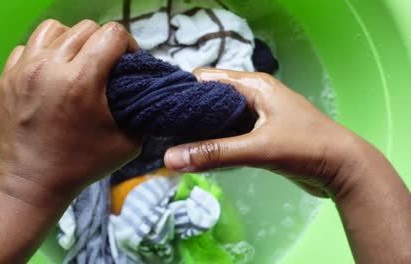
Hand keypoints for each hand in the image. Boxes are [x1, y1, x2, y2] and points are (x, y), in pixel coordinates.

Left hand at [0, 19, 140, 204]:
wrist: (34, 183)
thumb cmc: (83, 164)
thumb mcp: (129, 142)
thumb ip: (142, 110)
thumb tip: (147, 89)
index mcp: (81, 81)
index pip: (113, 34)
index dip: (128, 45)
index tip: (126, 63)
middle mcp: (49, 68)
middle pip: (86, 28)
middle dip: (102, 43)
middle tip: (104, 66)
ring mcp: (22, 71)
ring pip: (54, 29)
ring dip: (72, 41)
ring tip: (76, 63)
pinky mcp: (6, 78)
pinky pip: (27, 47)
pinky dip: (44, 54)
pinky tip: (51, 74)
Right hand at [164, 68, 370, 197]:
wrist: (344, 169)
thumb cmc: (306, 148)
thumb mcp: (257, 149)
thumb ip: (214, 154)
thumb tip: (171, 159)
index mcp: (253, 86)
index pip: (206, 79)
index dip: (182, 92)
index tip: (160, 110)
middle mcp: (254, 95)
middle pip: (210, 98)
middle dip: (189, 114)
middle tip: (164, 132)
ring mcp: (259, 115)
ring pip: (220, 117)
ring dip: (202, 130)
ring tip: (176, 144)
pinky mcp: (262, 133)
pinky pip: (231, 133)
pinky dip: (216, 142)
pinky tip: (201, 154)